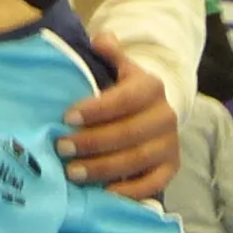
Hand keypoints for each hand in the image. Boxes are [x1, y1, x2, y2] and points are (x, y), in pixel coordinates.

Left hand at [60, 59, 178, 196]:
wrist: (152, 113)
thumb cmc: (123, 92)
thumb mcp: (117, 68)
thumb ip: (108, 54)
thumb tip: (101, 39)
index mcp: (151, 87)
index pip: (125, 98)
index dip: (96, 109)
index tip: (67, 117)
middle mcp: (166, 115)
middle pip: (128, 133)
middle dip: (92, 142)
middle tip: (61, 148)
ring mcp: (170, 144)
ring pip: (136, 159)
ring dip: (102, 168)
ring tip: (72, 173)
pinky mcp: (171, 168)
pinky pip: (152, 184)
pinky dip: (128, 191)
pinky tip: (103, 193)